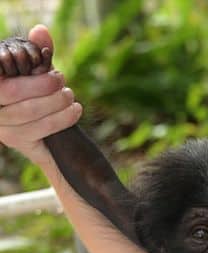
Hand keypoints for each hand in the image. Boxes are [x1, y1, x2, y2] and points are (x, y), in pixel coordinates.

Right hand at [0, 25, 81, 165]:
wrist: (44, 129)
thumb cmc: (36, 93)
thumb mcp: (35, 70)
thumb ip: (35, 51)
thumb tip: (41, 31)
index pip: (5, 74)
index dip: (31, 75)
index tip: (56, 72)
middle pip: (13, 92)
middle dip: (45, 86)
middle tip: (64, 84)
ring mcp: (0, 125)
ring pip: (28, 112)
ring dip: (57, 103)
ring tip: (71, 97)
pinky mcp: (14, 140)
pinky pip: (39, 129)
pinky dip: (61, 119)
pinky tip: (74, 112)